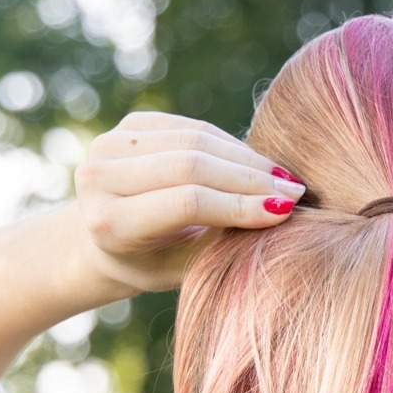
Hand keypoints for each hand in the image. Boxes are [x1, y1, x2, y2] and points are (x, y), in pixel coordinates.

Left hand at [73, 111, 306, 292]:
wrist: (97, 240)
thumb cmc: (149, 263)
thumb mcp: (181, 268)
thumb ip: (221, 238)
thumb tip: (280, 206)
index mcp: (109, 223)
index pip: (187, 202)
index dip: (240, 203)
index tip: (285, 210)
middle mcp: (99, 178)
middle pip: (191, 165)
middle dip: (249, 178)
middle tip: (294, 190)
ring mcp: (111, 143)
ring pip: (195, 140)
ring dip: (245, 158)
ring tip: (282, 177)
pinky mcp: (130, 124)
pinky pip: (192, 127)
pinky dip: (228, 144)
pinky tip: (257, 163)